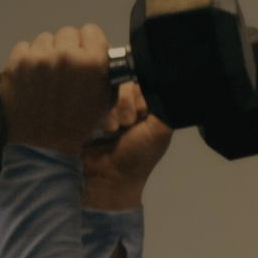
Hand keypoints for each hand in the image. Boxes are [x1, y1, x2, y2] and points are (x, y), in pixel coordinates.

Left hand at [0, 24, 117, 158]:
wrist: (44, 145)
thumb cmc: (76, 125)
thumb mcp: (105, 99)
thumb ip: (105, 70)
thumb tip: (99, 50)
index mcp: (93, 63)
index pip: (91, 31)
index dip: (88, 44)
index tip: (84, 54)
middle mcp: (66, 56)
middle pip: (67, 33)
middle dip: (67, 49)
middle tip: (64, 70)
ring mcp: (39, 58)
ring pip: (44, 39)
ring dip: (46, 54)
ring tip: (46, 77)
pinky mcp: (17, 63)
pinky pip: (24, 48)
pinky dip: (27, 60)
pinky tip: (32, 79)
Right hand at [80, 80, 172, 210]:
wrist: (108, 177)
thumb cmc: (137, 158)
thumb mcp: (160, 131)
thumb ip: (165, 106)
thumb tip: (166, 86)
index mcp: (147, 105)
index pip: (144, 80)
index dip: (142, 95)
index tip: (143, 114)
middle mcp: (127, 102)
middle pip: (126, 82)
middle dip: (127, 103)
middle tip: (128, 125)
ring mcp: (108, 105)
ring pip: (110, 88)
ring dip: (114, 110)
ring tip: (114, 130)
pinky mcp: (91, 109)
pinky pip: (94, 97)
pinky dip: (102, 112)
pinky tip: (105, 129)